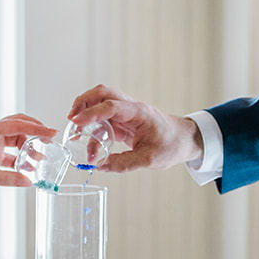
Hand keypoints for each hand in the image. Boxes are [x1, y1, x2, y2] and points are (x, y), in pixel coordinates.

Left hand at [0, 114, 55, 187]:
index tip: (51, 132)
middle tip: (49, 140)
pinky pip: (12, 152)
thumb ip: (6, 178)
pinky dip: (21, 159)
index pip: (17, 125)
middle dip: (35, 132)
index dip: (36, 128)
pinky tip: (28, 168)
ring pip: (17, 139)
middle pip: (19, 126)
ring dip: (29, 148)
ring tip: (39, 158)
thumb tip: (27, 181)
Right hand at [66, 84, 202, 172]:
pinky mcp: (124, 122)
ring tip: (76, 135)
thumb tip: (100, 166)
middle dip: (83, 102)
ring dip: (86, 115)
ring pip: (100, 104)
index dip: (91, 113)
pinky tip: (89, 144)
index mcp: (138, 112)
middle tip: (71, 119)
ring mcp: (126, 113)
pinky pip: (104, 120)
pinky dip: (93, 128)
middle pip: (101, 93)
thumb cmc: (172, 145)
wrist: (186, 140)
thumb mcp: (149, 159)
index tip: (76, 122)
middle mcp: (130, 108)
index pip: (110, 106)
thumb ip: (124, 163)